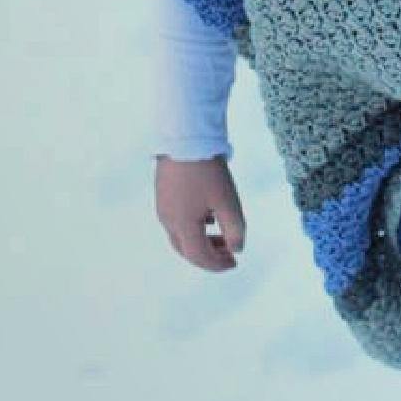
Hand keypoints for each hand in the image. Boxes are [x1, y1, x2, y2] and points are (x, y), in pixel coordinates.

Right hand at [155, 155, 245, 271]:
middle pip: (186, 249)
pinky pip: (177, 220)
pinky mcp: (163, 193)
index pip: (199, 256)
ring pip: (181, 235)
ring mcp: (162, 206)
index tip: (235, 263)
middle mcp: (167, 219)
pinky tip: (210, 216)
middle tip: (229, 254)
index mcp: (182, 225)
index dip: (217, 265)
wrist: (185, 136)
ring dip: (201, 241)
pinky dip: (194, 227)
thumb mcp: (228, 201)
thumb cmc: (208, 170)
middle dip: (209, 256)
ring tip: (223, 236)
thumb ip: (235, 229)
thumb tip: (238, 248)